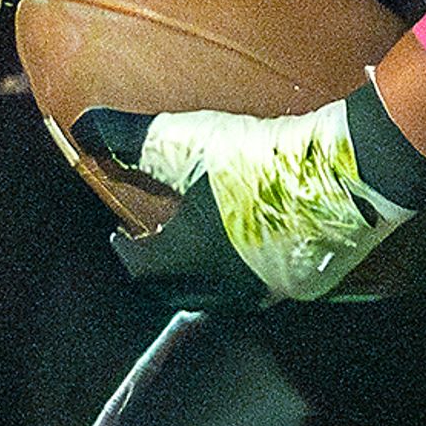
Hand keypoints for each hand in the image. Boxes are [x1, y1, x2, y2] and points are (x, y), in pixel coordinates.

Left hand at [73, 81, 425, 310]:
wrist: (344, 173)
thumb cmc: (257, 157)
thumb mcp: (185, 140)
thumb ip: (129, 136)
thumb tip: (81, 127)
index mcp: (192, 257)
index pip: (144, 268)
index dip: (127, 252)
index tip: (119, 239)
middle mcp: (228, 285)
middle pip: (181, 292)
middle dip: (160, 275)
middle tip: (151, 253)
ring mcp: (273, 288)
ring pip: (224, 298)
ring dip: (202, 282)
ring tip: (197, 258)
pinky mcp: (309, 282)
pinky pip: (263, 291)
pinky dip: (244, 280)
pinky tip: (250, 257)